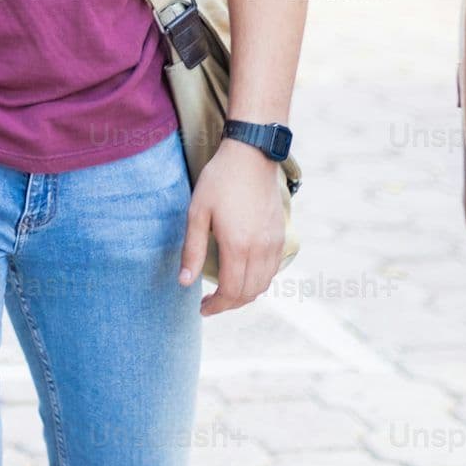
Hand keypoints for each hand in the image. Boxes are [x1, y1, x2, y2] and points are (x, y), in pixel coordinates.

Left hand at [182, 140, 289, 312]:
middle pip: (249, 293)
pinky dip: (258, 281)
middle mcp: (260, 249)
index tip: (202, 308)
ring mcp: (274, 244)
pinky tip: (243, 276)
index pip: (231, 291)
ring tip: (224, 293)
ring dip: (244, 295)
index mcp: (237, 246)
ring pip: (263, 284)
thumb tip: (185, 282)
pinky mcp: (280, 236)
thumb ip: (191, 250)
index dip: (216, 305)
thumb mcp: (197, 212)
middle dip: (229, 304)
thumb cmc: (219, 181)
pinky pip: (272, 270)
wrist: (251, 157)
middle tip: (209, 303)